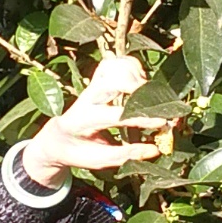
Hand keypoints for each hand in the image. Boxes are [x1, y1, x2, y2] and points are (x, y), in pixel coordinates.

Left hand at [19, 52, 170, 190]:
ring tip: (147, 93)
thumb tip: (155, 149)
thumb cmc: (79, 151)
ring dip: (136, 75)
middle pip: (113, 81)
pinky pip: (116, 61)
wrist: (59, 138)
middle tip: (156, 104)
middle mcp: (87, 97)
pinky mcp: (98, 78)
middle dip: (138, 89)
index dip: (141, 118)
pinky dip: (132, 66)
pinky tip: (139, 82)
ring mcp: (92, 84)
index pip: (115, 115)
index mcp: (83, 120)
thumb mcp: (99, 160)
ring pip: (115, 66)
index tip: (162, 123)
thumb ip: (127, 154)